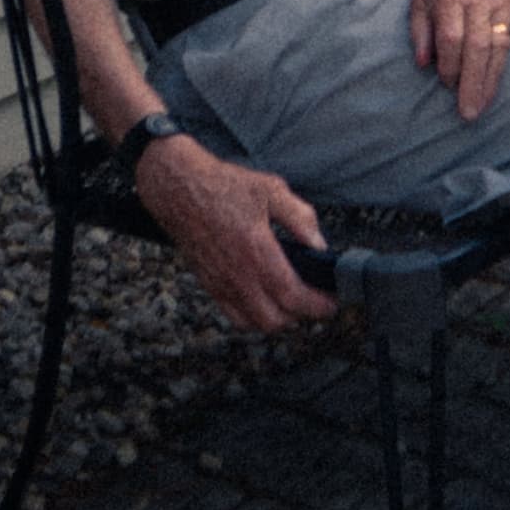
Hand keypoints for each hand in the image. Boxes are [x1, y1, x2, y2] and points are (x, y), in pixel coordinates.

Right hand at [132, 138, 333, 331]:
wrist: (178, 189)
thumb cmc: (223, 186)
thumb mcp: (270, 189)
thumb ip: (300, 217)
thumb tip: (318, 244)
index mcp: (257, 252)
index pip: (293, 297)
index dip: (318, 306)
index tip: (331, 302)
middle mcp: (238, 275)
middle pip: (275, 320)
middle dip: (300, 316)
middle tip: (314, 301)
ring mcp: (221, 284)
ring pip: (254, 323)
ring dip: (277, 319)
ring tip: (291, 301)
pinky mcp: (209, 284)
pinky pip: (234, 316)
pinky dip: (253, 317)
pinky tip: (264, 299)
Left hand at [408, 0, 509, 119]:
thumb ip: (420, 27)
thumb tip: (423, 63)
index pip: (451, 37)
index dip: (449, 65)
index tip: (445, 84)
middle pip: (477, 46)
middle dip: (472, 83)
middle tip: (468, 113)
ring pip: (499, 46)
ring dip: (491, 80)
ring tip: (483, 105)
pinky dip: (504, 61)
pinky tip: (495, 80)